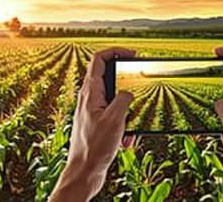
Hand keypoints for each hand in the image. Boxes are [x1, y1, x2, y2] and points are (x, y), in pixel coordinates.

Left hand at [49, 48, 135, 201]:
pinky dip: (123, 127)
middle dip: (127, 88)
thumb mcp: (115, 119)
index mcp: (90, 92)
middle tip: (138, 91)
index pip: (99, 59)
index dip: (116, 51)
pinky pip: (114, 119)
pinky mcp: (96, 124)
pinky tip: (125, 141)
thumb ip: (123, 99)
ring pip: (115, 102)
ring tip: (129, 130)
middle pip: (110, 80)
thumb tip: (128, 92)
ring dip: (127, 114)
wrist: (84, 172)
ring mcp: (92, 111)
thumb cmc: (94, 147)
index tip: (132, 54)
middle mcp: (89, 99)